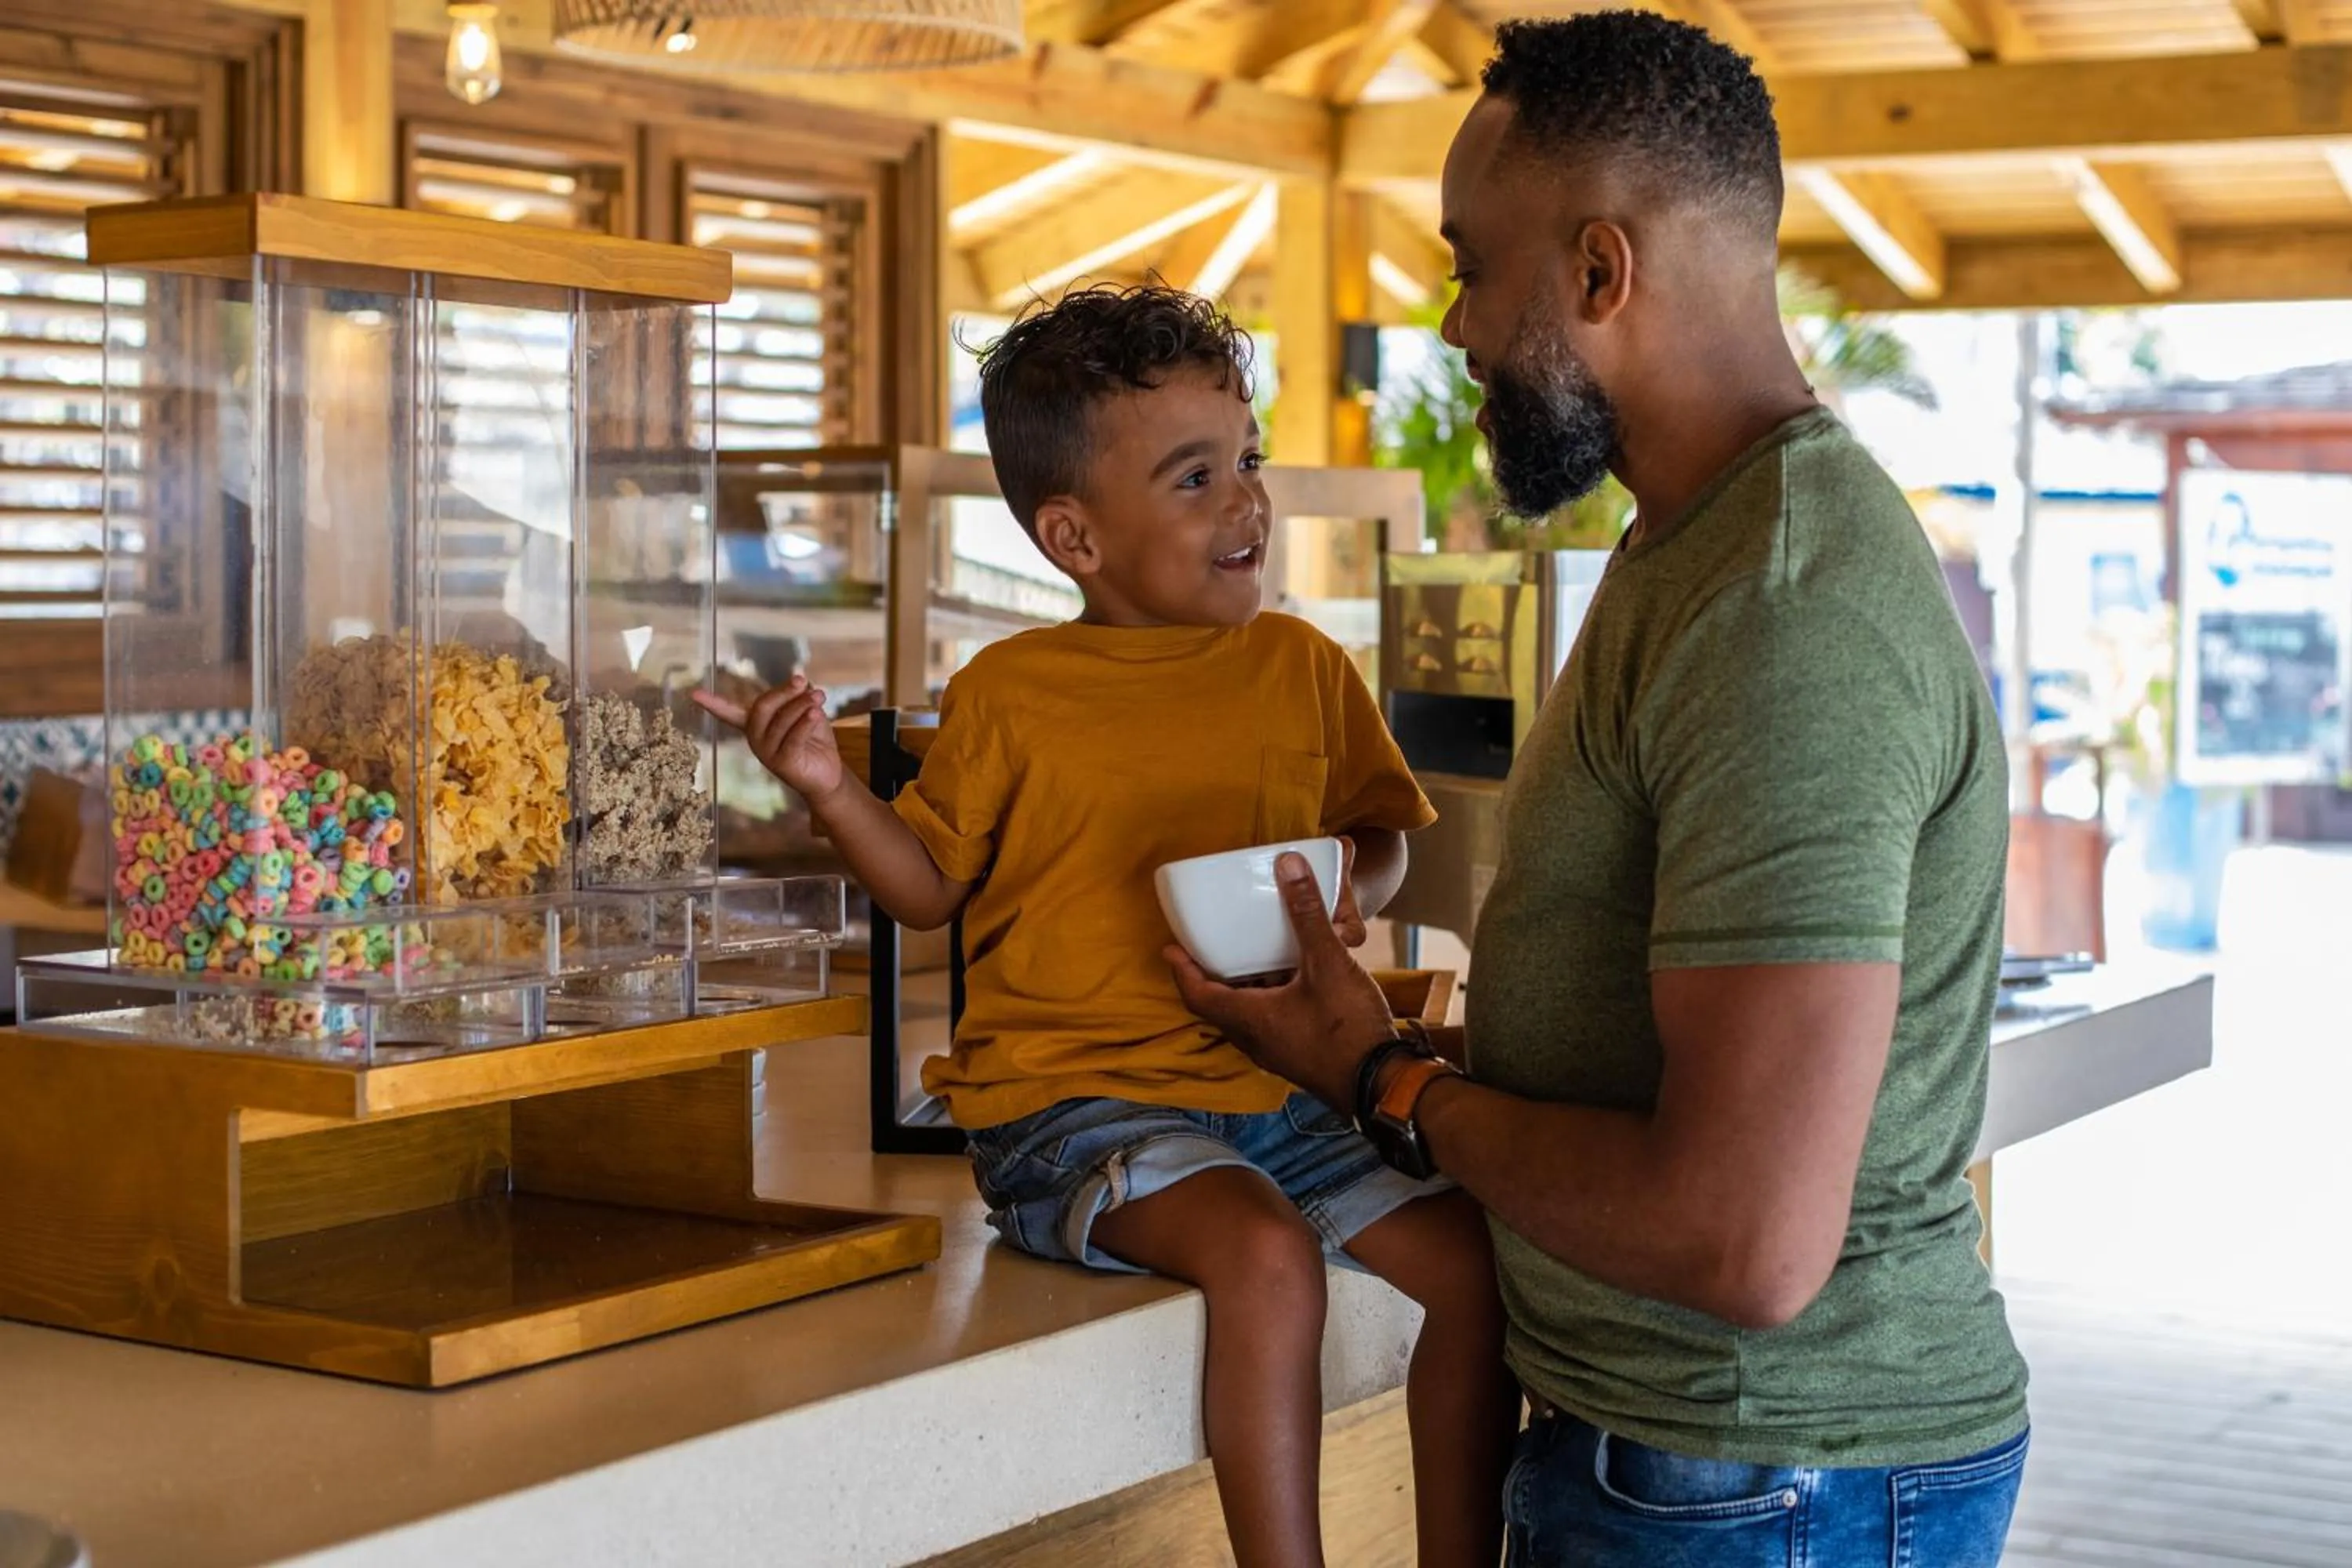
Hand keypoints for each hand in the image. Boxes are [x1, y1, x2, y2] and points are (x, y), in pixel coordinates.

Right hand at [693, 678, 842, 802]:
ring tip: (820, 696)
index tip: (694, 694)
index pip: (730, 712)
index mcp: (755, 725)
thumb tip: (801, 682)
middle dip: (783, 691)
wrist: (828, 775)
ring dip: (802, 704)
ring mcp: (767, 752)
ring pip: (781, 719)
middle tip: (802, 681)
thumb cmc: (814, 740)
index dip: (713, 704)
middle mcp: (756, 738)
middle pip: (762, 706)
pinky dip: (806, 722)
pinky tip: (817, 713)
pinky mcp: (783, 763)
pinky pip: (793, 737)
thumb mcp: (807, 713)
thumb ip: (800, 697)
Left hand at [1167, 851, 1395, 1110]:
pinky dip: (1271, 998)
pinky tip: (1293, 978)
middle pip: (1219, 1005)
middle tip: (1210, 947)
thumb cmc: (1350, 1029)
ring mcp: (1278, 1052)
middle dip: (1213, 974)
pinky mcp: (1300, 1054)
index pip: (1198, 995)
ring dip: (1246, 986)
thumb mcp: (1328, 963)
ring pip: (1248, 1015)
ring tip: (1251, 954)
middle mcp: (1256, 1040)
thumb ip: (1307, 913)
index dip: (1181, 969)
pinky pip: (1272, 1022)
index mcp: (1250, 1020)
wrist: (1384, 1082)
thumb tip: (1288, 866)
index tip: (1171, 947)